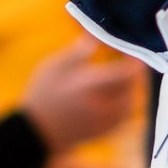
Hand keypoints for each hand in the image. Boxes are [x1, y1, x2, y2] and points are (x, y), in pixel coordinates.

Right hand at [21, 39, 141, 150]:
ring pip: (131, 101)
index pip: (128, 70)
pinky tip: (116, 97)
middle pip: (133, 86)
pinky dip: (125, 103)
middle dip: (131, 71)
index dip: (132, 57)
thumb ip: (78, 51)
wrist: (35, 133)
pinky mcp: (104, 131)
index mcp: (92, 85)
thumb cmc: (41, 95)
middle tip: (123, 60)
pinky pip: (124, 116)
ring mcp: (106, 121)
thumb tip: (97, 34)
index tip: (123, 47)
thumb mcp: (53, 67)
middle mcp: (104, 104)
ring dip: (130, 87)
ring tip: (121, 78)